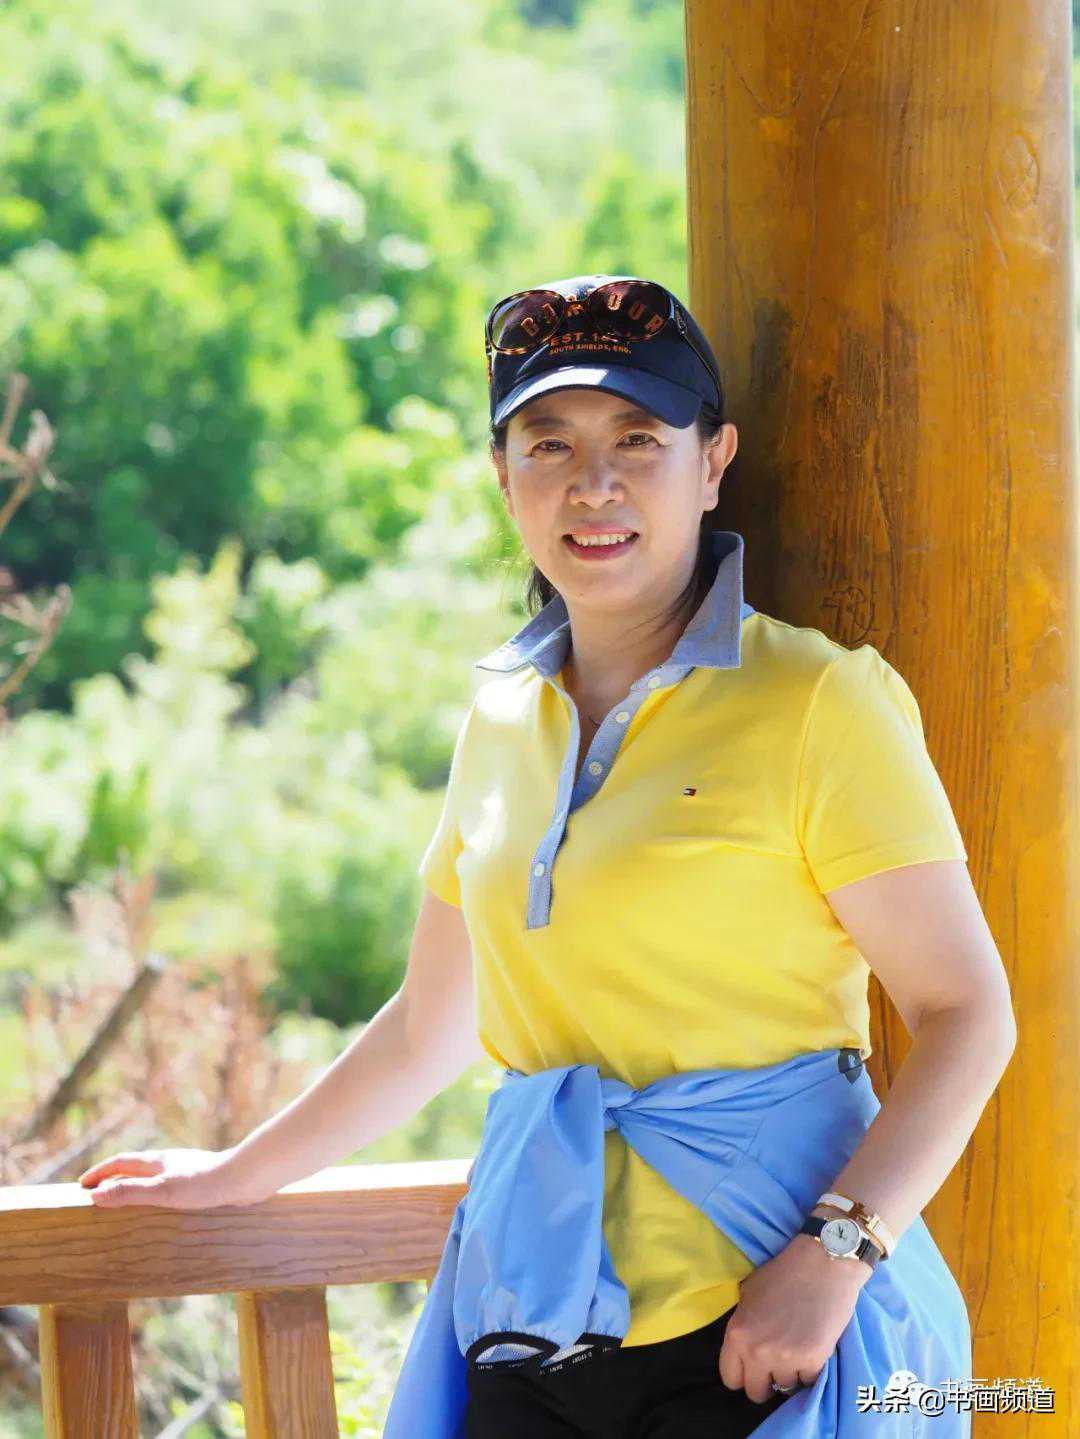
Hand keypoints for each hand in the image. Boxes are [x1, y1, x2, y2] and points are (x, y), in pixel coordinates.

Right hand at [78, 1146, 263, 1208]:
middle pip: (134, 1167)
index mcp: (157, 1161)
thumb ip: (130, 1192)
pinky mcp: (199, 1182)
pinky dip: (153, 1194)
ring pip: (152, 1176)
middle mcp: (169, 1162)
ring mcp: (184, 1170)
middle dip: (113, 1179)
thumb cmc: (205, 1183)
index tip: (82, 1185)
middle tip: (97, 1194)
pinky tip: (163, 1207)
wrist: (245, 1177)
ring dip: (134, 1186)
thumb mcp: (162, 1191)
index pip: (120, 1162)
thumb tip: (96, 1195)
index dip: (100, 1173)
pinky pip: (168, 1187)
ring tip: (125, 1202)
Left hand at [718, 1228, 869, 1402]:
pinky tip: (812, 1347)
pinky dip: (810, 1370)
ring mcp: (785, 1358)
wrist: (823, 1263)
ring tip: (797, 1348)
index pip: (730, 1379)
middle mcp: (757, 1351)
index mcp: (736, 1333)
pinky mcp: (813, 1361)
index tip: (752, 1366)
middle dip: (765, 1380)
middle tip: (776, 1362)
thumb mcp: (748, 1294)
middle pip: (755, 1392)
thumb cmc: (783, 1273)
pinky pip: (808, 1382)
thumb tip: (743, 1350)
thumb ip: (743, 1325)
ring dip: (790, 1373)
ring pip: (784, 1387)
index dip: (742, 1373)